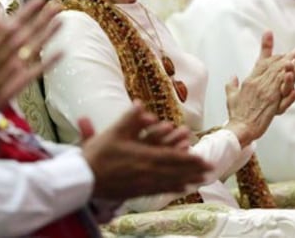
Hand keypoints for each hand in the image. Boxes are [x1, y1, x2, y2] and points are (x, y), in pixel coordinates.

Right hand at [79, 102, 211, 199]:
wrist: (83, 178)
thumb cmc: (97, 154)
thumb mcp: (113, 132)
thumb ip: (129, 118)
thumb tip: (140, 103)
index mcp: (144, 156)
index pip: (172, 158)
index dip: (190, 159)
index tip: (204, 158)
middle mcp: (147, 171)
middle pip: (175, 170)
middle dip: (193, 169)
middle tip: (210, 169)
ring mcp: (142, 183)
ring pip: (170, 182)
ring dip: (187, 179)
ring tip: (201, 180)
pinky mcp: (136, 191)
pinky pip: (158, 190)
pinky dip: (172, 189)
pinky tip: (181, 189)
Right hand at [224, 31, 294, 146]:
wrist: (240, 128)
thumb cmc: (236, 115)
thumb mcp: (231, 97)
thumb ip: (232, 85)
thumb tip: (232, 77)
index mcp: (249, 81)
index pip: (262, 63)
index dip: (272, 55)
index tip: (281, 52)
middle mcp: (258, 84)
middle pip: (274, 67)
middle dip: (286, 58)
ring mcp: (266, 92)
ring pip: (280, 75)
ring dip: (290, 66)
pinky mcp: (272, 102)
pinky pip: (282, 89)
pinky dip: (288, 81)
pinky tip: (294, 75)